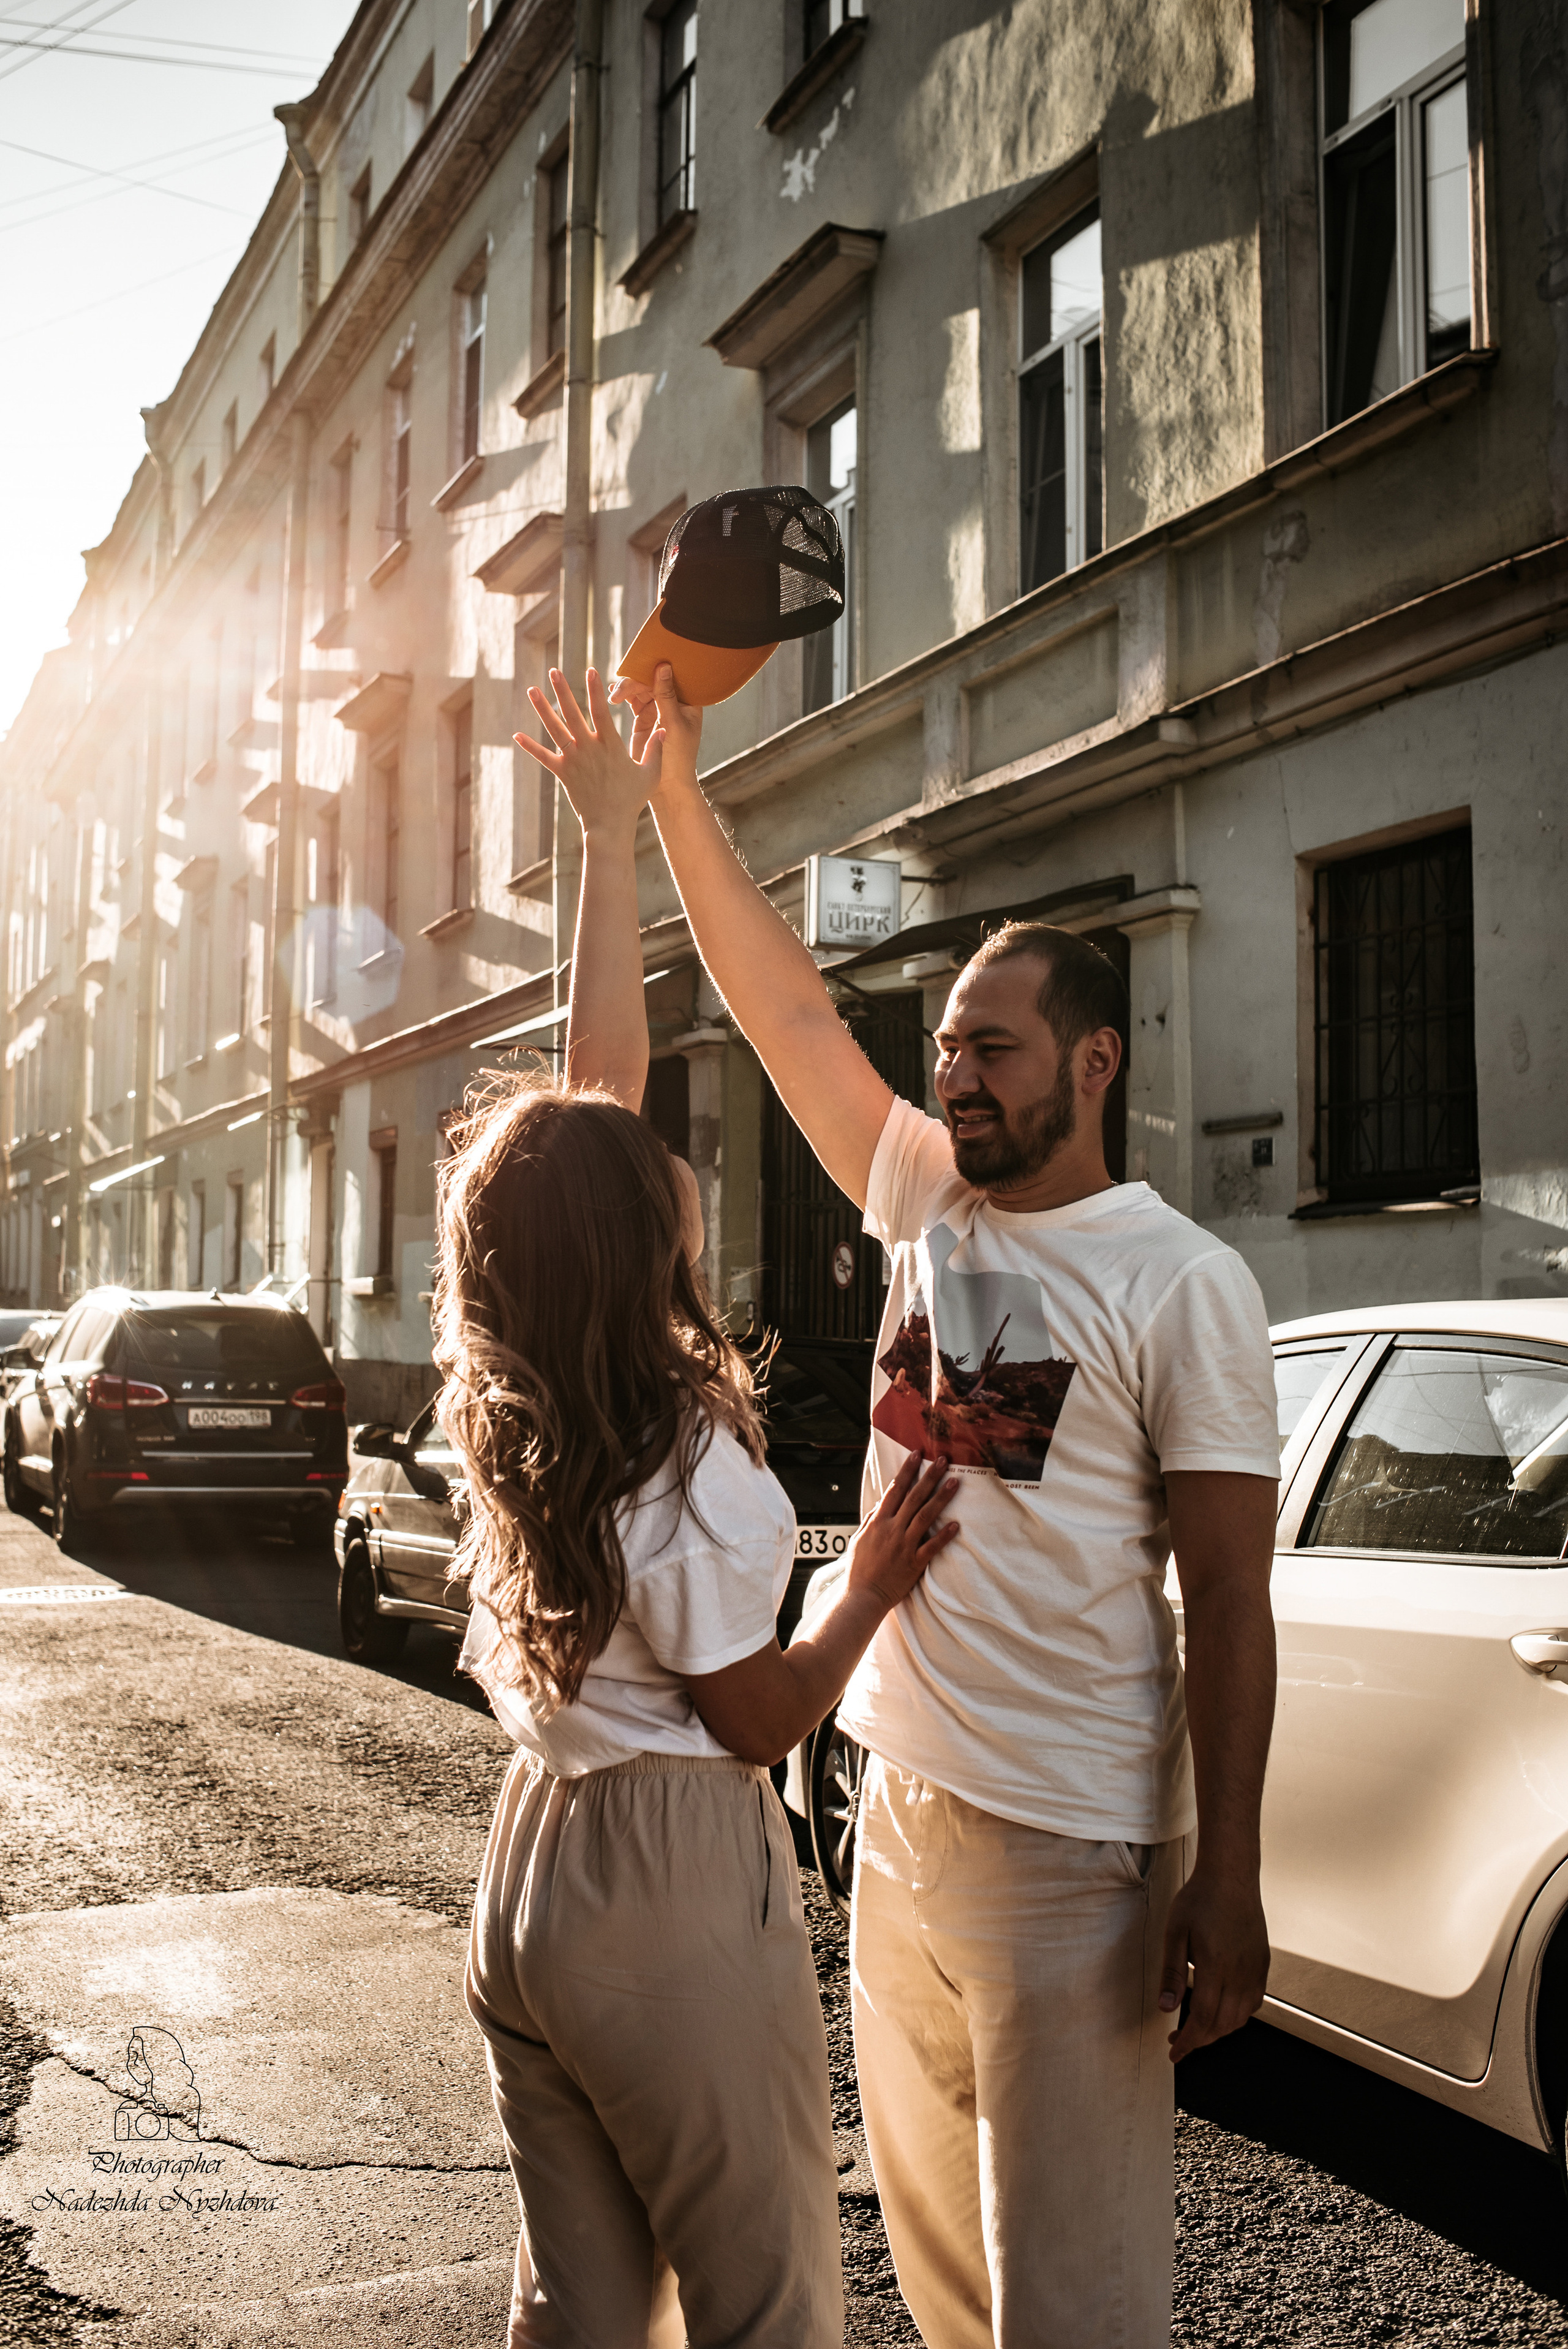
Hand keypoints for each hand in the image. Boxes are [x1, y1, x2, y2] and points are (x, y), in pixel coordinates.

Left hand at [514, 667, 654, 836]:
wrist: (609, 825)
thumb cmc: (632, 800)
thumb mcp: (650, 774)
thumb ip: (655, 750)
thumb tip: (664, 729)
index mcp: (609, 744)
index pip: (600, 710)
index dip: (595, 689)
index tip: (591, 670)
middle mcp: (588, 748)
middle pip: (572, 713)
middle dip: (562, 690)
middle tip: (554, 671)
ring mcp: (573, 759)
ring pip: (555, 729)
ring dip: (543, 708)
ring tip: (532, 690)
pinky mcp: (562, 773)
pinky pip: (543, 757)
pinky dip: (530, 746)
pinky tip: (517, 735)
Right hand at [609, 662, 702, 796]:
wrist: (668, 785)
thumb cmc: (679, 757)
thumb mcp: (673, 724)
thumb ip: (666, 696)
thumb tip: (663, 666)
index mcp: (688, 701)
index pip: (673, 675)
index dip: (657, 666)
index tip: (641, 663)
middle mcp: (674, 702)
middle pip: (652, 679)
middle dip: (635, 680)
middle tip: (620, 690)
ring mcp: (657, 709)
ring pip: (640, 688)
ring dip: (626, 688)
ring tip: (614, 696)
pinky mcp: (643, 718)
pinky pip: (632, 700)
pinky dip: (622, 695)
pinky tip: (612, 694)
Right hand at [846, 1454, 958, 1615]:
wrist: (864, 1596)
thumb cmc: (859, 1569)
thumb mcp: (859, 1539)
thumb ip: (870, 1520)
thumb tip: (880, 1504)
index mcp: (878, 1521)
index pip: (894, 1489)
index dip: (906, 1471)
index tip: (916, 1455)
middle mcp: (893, 1529)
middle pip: (914, 1497)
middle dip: (929, 1476)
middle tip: (943, 1460)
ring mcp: (905, 1545)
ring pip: (926, 1516)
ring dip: (941, 1498)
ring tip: (954, 1482)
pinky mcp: (914, 1562)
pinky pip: (932, 1546)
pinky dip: (944, 1535)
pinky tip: (957, 1524)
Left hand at [1158, 1864, 1269, 2060]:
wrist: (1231, 1876)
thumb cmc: (1200, 1899)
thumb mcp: (1175, 1932)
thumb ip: (1171, 1972)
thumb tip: (1166, 2008)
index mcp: (1216, 1965)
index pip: (1204, 2018)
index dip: (1189, 2041)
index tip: (1174, 2052)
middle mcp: (1240, 1972)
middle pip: (1223, 2024)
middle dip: (1200, 2040)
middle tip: (1179, 2040)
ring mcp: (1255, 1969)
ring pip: (1241, 2018)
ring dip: (1219, 2030)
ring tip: (1197, 2028)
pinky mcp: (1263, 1964)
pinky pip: (1254, 2002)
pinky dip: (1237, 2015)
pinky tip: (1221, 2010)